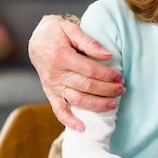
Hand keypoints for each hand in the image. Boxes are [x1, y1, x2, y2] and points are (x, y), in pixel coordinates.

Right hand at [28, 14, 125, 130]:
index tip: (120, 77)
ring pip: (76, 99)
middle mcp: (55, 74)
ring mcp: (52, 85)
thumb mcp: (72, 29)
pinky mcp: (49, 93)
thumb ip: (89, 42)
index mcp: (61, 56)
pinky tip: (81, 128)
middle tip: (122, 89)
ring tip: (113, 104)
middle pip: (86, 86)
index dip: (107, 75)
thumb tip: (108, 55)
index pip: (89, 70)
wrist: (36, 39)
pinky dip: (68, 121)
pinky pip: (58, 110)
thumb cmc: (57, 32)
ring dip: (96, 104)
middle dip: (107, 90)